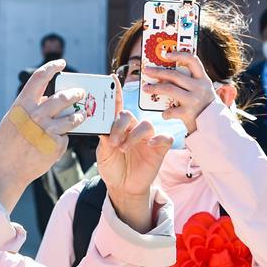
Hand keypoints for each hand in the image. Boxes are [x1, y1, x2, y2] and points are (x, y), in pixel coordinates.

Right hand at [0, 60, 85, 211]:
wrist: (8, 168)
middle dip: (75, 93)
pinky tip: (60, 139)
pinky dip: (65, 136)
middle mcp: (35, 115)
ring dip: (79, 114)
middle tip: (81, 92)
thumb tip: (47, 97)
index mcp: (22, 105)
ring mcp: (46, 130)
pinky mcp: (55, 144)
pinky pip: (66, 135)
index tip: (61, 64)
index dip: (52, 67)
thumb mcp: (14, 120)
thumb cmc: (9, 143)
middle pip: (62, 97)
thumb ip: (29, 107)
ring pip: (72, 117)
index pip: (39, 78)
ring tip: (82, 114)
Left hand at [97, 88, 172, 232]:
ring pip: (146, 124)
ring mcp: (147, 138)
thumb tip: (102, 126)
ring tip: (124, 148)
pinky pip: (164, 137)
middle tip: (114, 142)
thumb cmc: (113, 168)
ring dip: (133, 135)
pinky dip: (158, 138)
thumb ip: (104, 139)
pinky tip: (150, 145)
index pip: (117, 108)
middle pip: (129, 115)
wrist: (122, 188)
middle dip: (119, 126)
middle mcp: (133, 129)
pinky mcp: (159, 148)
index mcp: (118, 128)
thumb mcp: (103, 153)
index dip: (115, 93)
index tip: (111, 79)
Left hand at [141, 52, 216, 134]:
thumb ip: (189, 83)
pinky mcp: (188, 113)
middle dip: (158, 72)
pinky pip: (170, 110)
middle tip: (146, 71)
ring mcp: (194, 100)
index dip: (179, 55)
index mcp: (203, 79)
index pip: (192, 60)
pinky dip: (165, 113)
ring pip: (169, 89)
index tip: (166, 54)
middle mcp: (200, 87)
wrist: (215, 127)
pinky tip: (164, 114)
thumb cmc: (204, 107)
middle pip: (174, 75)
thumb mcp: (202, 91)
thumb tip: (164, 76)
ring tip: (145, 88)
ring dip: (155, 88)